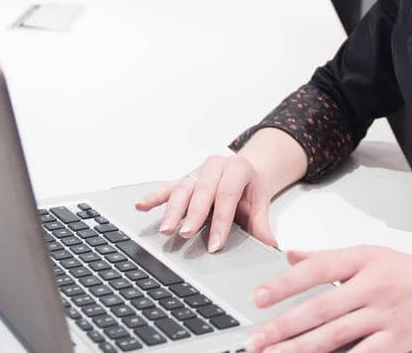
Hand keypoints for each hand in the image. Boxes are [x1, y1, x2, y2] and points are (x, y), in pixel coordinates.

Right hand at [134, 153, 278, 253]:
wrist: (244, 171)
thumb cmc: (250, 189)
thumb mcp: (260, 204)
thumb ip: (262, 225)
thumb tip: (270, 246)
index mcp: (238, 168)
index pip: (227, 195)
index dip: (221, 220)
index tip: (215, 244)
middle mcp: (216, 165)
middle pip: (202, 190)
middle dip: (193, 214)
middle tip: (186, 234)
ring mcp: (198, 171)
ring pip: (183, 188)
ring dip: (172, 210)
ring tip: (166, 229)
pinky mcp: (184, 178)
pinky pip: (167, 187)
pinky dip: (154, 197)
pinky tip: (142, 206)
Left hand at [246, 247, 411, 352]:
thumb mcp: (372, 254)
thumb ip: (328, 257)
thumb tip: (290, 254)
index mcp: (364, 259)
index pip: (316, 269)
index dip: (284, 284)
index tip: (258, 297)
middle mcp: (373, 286)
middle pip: (320, 308)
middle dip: (283, 327)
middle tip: (256, 340)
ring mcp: (385, 315)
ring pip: (335, 336)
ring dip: (300, 349)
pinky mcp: (397, 342)